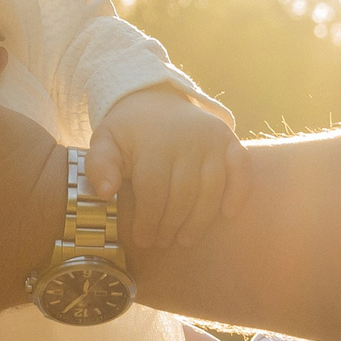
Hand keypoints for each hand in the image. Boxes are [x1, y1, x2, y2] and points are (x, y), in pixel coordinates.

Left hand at [86, 86, 243, 248]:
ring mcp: (211, 138)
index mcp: (154, 141)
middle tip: (163, 242)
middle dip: (172, 224)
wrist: (154, 98)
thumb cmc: (128, 130)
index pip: (153, 191)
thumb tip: (105, 193)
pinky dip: (239, 192)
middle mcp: (187, 138)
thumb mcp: (105, 142)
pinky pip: (241, 168)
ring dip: (200, 219)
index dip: (148, 220)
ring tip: (186, 239)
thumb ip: (99, 166)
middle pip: (183, 194)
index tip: (142, 240)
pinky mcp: (229, 139)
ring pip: (212, 188)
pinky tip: (228, 214)